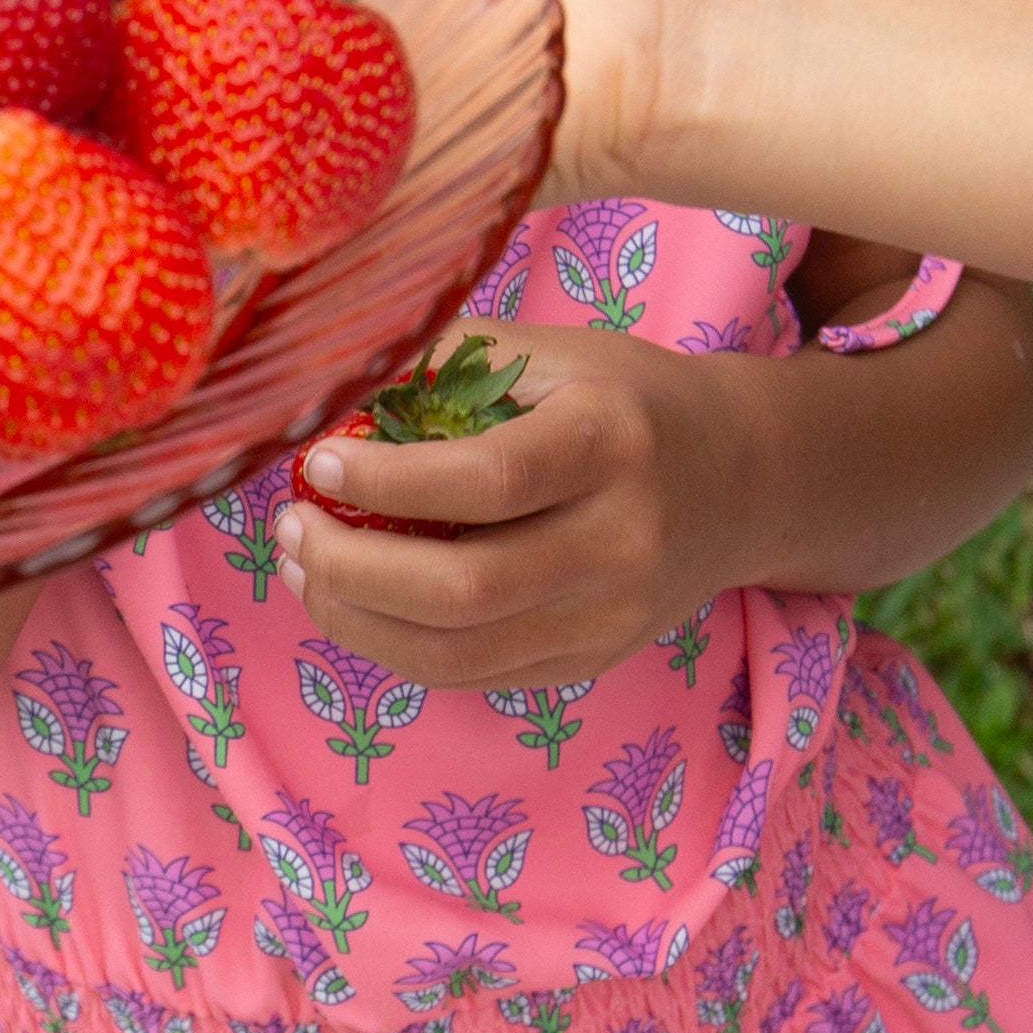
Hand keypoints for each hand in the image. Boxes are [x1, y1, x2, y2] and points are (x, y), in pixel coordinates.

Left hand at [280, 322, 782, 692]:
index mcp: (612, 443)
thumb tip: (332, 392)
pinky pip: (474, 677)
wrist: (742, 481)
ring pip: (458, 654)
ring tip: (304, 570)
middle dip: (350, 568)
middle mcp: (622, 541)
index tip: (317, 462)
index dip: (386, 480)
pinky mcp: (592, 662)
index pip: (486, 480)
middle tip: (290, 529)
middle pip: (464, 590)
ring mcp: (611, 617)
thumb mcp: (555, 354)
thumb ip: (449, 364)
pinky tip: (357, 604)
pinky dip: (397, 647)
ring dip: (357, 620)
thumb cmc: (625, 402)